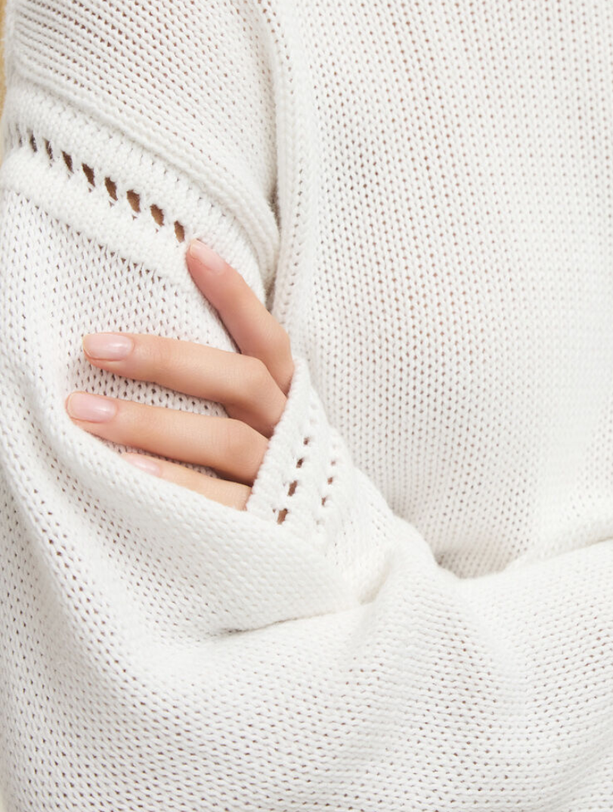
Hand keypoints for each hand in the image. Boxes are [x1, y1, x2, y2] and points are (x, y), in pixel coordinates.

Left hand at [65, 239, 293, 509]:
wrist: (329, 560)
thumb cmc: (272, 477)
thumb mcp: (262, 426)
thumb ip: (226, 386)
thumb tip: (166, 320)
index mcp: (288, 401)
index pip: (266, 339)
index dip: (236, 296)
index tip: (192, 251)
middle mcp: (289, 434)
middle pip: (238, 383)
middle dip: (167, 359)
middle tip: (95, 345)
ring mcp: (277, 481)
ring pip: (224, 442)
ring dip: (152, 423)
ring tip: (84, 412)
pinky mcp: (263, 528)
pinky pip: (216, 502)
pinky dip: (171, 481)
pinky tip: (124, 468)